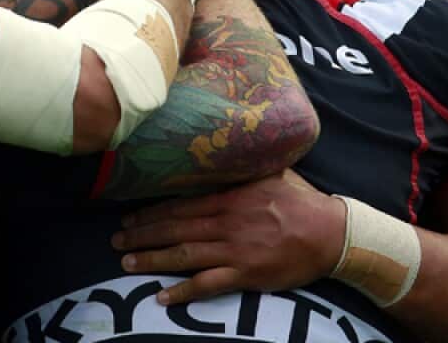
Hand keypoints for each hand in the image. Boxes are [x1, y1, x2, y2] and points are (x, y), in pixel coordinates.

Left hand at [110, 170, 345, 305]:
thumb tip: (224, 149)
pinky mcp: (246, 274)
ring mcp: (234, 250)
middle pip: (174, 229)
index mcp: (228, 197)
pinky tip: (162, 298)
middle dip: (141, 235)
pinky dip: (183, 292)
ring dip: (152, 260)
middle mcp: (225, 222)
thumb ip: (242, 168)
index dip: (151, 213)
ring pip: (183, 255)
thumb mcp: (270, 173)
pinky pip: (207, 284)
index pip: (179, 205)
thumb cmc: (302, 201)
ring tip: (127, 264)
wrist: (331, 233)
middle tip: (116, 241)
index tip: (129, 217)